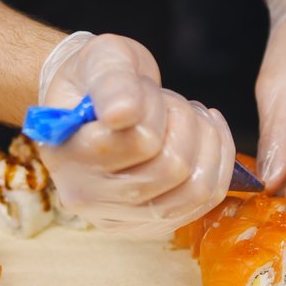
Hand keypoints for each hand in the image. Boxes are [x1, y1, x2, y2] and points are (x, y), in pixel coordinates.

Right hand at [37, 32, 233, 237]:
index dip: (155, 107)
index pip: (140, 140)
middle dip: (185, 122)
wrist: (95, 103)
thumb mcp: (102, 59)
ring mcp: (119, 218)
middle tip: (170, 102)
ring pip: (196, 189)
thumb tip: (122, 113)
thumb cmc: (97, 78)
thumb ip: (111, 81)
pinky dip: (217, 162)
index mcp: (68, 156)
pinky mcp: (148, 225)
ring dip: (206, 143)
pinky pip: (205, 202)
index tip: (141, 89)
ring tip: (189, 118)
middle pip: (173, 168)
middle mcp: (88, 197)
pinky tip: (207, 136)